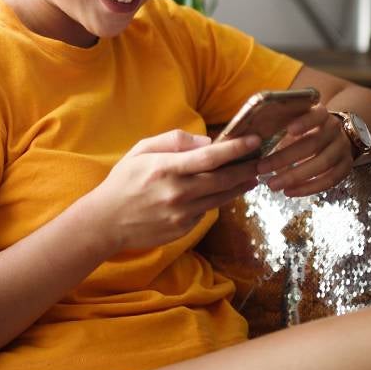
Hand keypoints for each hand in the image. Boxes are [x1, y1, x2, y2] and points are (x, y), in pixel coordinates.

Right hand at [80, 129, 263, 254]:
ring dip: (240, 186)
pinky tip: (221, 192)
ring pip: (221, 197)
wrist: (106, 221)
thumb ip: (174, 141)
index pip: (210, 157)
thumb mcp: (141, 150)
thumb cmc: (123, 181)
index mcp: (166, 168)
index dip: (236, 149)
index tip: (254, 141)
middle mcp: (178, 192)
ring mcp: (182, 213)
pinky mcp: (184, 228)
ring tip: (253, 176)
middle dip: (247, 168)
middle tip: (264, 160)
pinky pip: (206, 211)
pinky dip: (216, 200)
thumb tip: (207, 142)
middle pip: (223, 179)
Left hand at [256, 104, 353, 196]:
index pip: (316, 115)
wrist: (334, 135)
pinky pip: (330, 180)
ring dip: (295, 176)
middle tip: (261, 168)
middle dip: (285, 158)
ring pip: (322, 164)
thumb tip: (250, 139)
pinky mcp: (346, 166)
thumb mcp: (293, 120)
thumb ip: (278, 125)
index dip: (305, 122)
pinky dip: (309, 188)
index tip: (289, 130)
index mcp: (321, 114)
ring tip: (272, 185)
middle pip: (313, 144)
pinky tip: (289, 191)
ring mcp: (342, 149)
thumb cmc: (304, 127)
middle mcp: (335, 130)